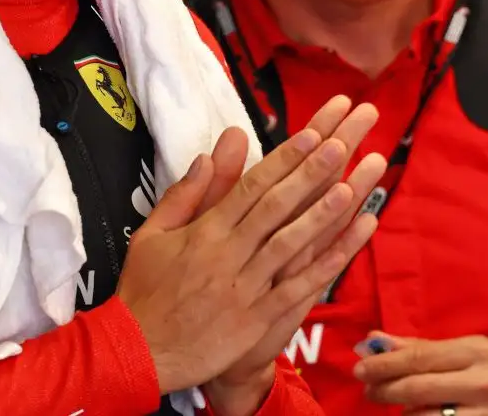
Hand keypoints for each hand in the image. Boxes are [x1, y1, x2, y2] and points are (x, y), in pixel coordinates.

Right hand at [117, 95, 385, 396]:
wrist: (136, 354)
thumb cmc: (144, 292)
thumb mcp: (152, 235)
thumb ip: (185, 194)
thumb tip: (208, 154)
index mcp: (205, 231)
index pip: (250, 186)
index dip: (284, 159)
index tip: (312, 134)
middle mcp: (227, 254)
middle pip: (275, 207)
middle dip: (309, 173)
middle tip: (342, 142)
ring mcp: (243, 288)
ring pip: (288, 244)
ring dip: (320, 215)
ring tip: (350, 187)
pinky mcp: (254, 320)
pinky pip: (295, 290)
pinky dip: (324, 268)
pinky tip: (347, 248)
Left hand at [355, 332, 487, 414]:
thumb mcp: (472, 351)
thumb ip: (424, 348)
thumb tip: (376, 341)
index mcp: (478, 352)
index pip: (420, 357)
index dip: (384, 364)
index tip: (361, 368)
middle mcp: (484, 382)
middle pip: (418, 389)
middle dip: (385, 391)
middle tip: (368, 390)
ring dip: (403, 414)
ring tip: (394, 406)